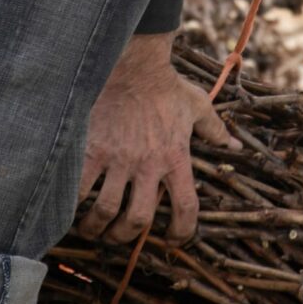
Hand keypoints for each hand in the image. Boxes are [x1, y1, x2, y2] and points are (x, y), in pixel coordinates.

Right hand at [76, 32, 240, 244]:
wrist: (133, 64)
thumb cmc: (165, 85)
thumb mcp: (197, 106)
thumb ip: (214, 130)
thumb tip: (233, 145)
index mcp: (176, 158)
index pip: (186, 207)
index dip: (182, 231)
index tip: (174, 239)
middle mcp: (148, 165)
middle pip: (138, 219)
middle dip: (124, 235)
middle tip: (115, 235)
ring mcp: (119, 159)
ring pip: (105, 210)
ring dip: (96, 226)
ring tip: (90, 227)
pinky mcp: (93, 149)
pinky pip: (80, 188)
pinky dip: (73, 203)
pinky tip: (69, 206)